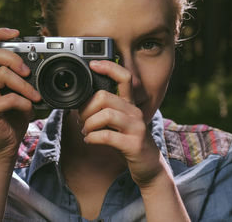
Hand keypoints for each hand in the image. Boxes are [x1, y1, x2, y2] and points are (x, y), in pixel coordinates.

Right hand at [0, 28, 40, 159]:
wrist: (6, 145)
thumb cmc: (14, 116)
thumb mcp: (21, 92)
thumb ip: (25, 77)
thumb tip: (45, 61)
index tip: (17, 32)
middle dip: (13, 58)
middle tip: (28, 72)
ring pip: (1, 74)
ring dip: (24, 84)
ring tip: (35, 96)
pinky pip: (8, 98)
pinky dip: (24, 102)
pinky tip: (29, 109)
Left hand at [79, 60, 164, 187]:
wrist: (150, 166)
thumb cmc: (129, 143)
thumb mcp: (119, 124)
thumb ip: (106, 112)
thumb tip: (81, 104)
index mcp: (130, 104)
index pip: (124, 78)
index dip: (109, 67)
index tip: (93, 65)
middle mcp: (134, 112)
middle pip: (105, 96)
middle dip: (86, 108)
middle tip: (82, 120)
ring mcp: (136, 127)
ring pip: (106, 114)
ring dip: (88, 124)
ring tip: (86, 131)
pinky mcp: (134, 144)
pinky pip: (107, 135)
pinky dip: (92, 137)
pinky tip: (90, 140)